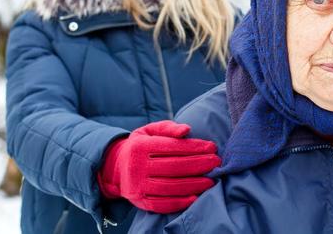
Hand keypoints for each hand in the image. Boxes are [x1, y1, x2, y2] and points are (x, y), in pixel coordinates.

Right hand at [98, 120, 220, 212]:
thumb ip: (168, 128)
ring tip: (211, 180)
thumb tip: (187, 130)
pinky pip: (162, 204)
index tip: (212, 147)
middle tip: (216, 163)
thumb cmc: (141, 145)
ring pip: (170, 187)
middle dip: (199, 165)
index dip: (194, 147)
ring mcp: (137, 186)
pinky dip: (180, 202)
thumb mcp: (149, 131)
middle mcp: (137, 166)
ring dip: (194, 184)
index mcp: (140, 146)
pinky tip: (196, 197)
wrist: (116, 168)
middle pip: (174, 167)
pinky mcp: (140, 202)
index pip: (172, 147)